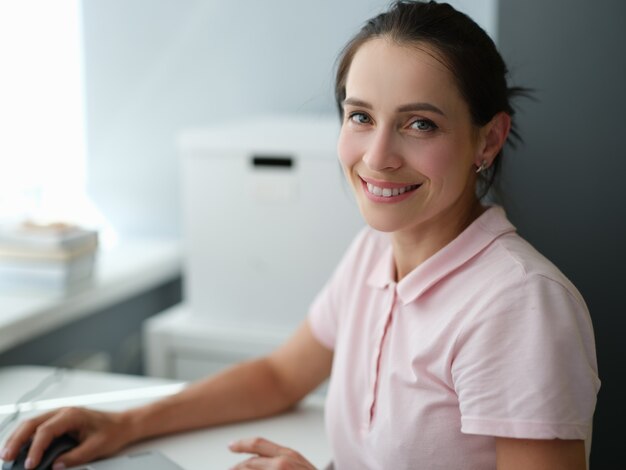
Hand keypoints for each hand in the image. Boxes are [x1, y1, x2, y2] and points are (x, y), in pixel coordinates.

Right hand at [1, 407, 130, 468]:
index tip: (29, 464)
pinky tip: (20, 449)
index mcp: (72, 415)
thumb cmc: (113, 431)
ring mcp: (60, 415)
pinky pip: (37, 427)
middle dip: (16, 440)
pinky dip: (26, 437)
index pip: (46, 431)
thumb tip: (56, 466)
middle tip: (6, 457)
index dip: (35, 448)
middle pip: (32, 423)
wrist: (124, 423)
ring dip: (18, 438)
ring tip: (7, 455)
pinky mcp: (59, 422)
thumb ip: (75, 457)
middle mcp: (63, 412)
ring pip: (31, 424)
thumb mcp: (97, 447)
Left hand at [229, 437, 316, 469]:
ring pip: (250, 469)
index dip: (241, 444)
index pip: (258, 444)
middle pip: (249, 463)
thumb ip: (280, 461)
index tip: (230, 446)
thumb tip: (256, 461)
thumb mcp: (298, 465)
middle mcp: (282, 464)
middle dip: (235, 468)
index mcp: (288, 455)